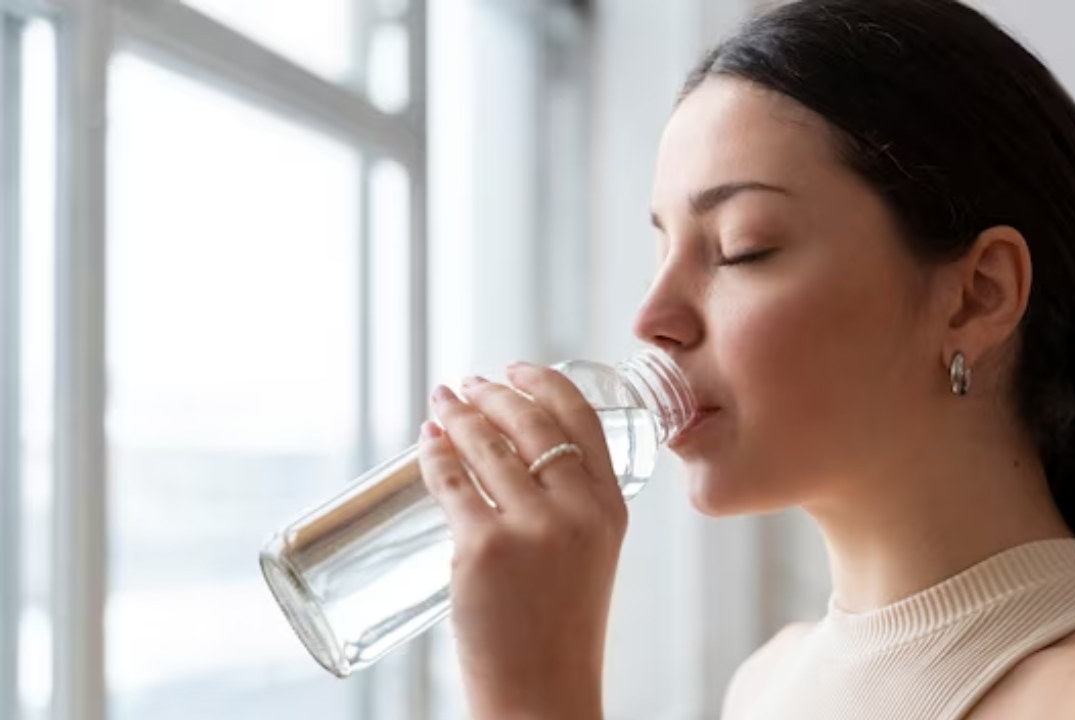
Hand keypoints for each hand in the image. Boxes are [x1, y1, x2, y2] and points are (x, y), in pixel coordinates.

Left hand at [419, 363, 624, 719]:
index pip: (583, 419)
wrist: (543, 693)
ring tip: (442, 405)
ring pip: (487, 447)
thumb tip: (510, 458)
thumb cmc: (560, 631)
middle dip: (494, 394)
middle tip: (469, 384)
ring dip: (459, 416)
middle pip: (531, 423)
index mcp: (612, 508)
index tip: (518, 369)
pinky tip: (426, 443)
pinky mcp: (484, 549)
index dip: (545, 384)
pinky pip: (451, 483)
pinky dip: (433, 455)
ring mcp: (531, 529)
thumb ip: (570, 508)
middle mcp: (578, 511)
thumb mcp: (590, 557)